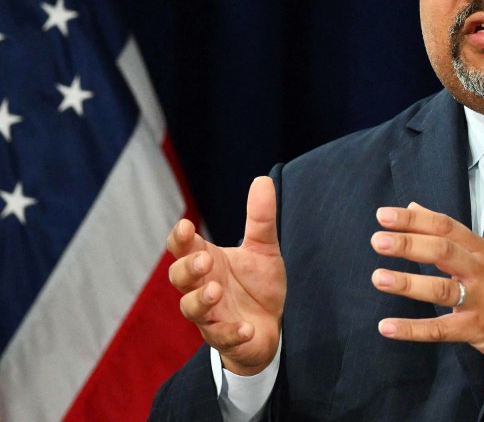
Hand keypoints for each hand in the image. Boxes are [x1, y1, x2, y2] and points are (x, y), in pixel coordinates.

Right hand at [167, 176, 285, 375]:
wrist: (268, 325)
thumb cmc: (256, 284)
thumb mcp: (263, 248)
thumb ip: (261, 218)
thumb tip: (263, 179)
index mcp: (207, 262)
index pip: (182, 248)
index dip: (179, 238)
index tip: (185, 225)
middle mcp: (203, 287)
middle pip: (179, 278)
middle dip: (188, 268)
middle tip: (205, 260)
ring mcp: (211, 315)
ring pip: (192, 309)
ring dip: (201, 300)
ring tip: (216, 290)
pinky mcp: (226, 339)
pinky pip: (222, 338)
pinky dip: (232, 333)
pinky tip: (245, 327)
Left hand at [370, 203, 483, 368]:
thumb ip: (449, 234)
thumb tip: (412, 207)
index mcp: (482, 249)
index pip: (446, 227)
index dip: (414, 220)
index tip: (384, 215)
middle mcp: (481, 270)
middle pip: (443, 251)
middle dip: (409, 244)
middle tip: (378, 241)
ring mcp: (481, 299)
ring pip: (441, 288)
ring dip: (408, 283)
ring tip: (378, 278)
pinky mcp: (477, 329)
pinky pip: (441, 329)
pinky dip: (412, 329)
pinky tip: (387, 327)